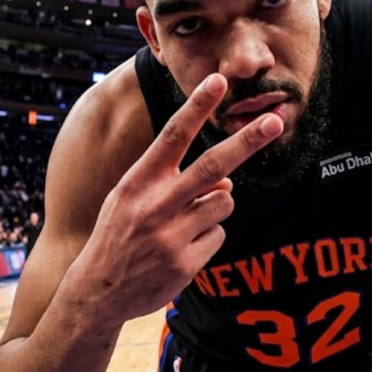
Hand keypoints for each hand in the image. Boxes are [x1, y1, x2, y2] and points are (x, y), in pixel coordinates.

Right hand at [66, 73, 283, 323]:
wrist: (97, 291)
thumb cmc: (119, 235)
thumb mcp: (131, 198)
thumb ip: (173, 182)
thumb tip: (225, 184)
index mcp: (139, 180)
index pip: (173, 135)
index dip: (197, 106)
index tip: (217, 80)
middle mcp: (157, 203)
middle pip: (214, 165)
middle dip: (247, 141)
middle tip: (274, 121)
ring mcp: (173, 234)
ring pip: (224, 203)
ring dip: (215, 207)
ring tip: (185, 223)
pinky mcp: (186, 262)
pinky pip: (219, 235)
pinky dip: (208, 238)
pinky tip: (182, 248)